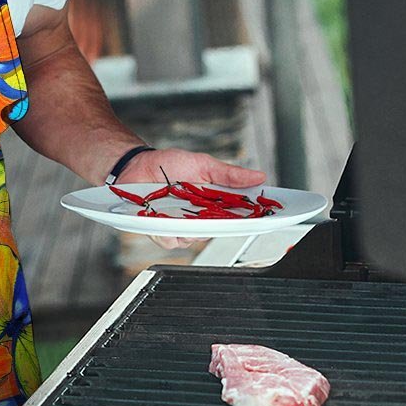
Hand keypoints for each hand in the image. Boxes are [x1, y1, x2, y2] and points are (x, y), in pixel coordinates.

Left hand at [117, 148, 266, 250]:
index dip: (253, 219)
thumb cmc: (169, 165)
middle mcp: (200, 218)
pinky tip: (163, 216)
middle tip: (216, 210)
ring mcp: (181, 226)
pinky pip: (170, 240)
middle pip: (219, 231)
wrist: (137, 166)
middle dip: (221, 223)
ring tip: (182, 207)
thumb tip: (258, 176)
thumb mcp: (203, 164)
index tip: (267, 217)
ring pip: (194, 239)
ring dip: (190, 226)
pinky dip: (168, 230)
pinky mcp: (161, 231)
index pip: (239, 216)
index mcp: (214, 203)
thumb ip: (229, 175)